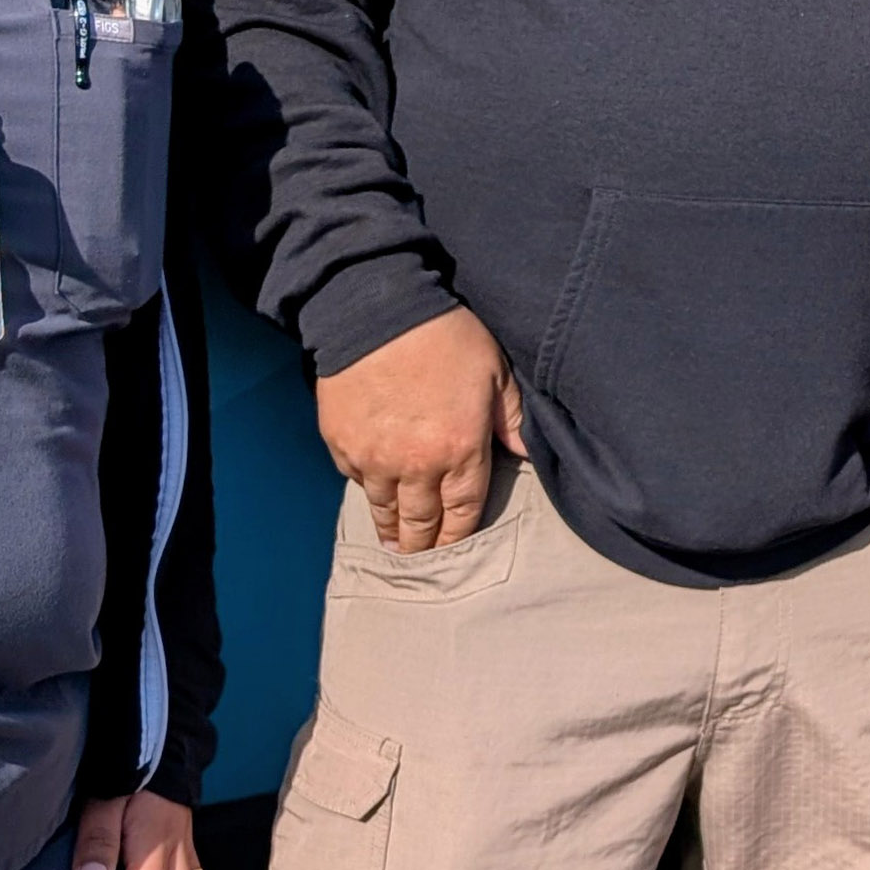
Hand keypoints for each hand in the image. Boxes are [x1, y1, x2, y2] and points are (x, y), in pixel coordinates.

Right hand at [315, 306, 519, 552]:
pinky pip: (355, 480)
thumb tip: (526, 455)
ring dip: (391, 529)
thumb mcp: (494, 372)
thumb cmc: (444, 336)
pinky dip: (366, 489)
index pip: (463, 511)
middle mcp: (417, 465)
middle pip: (422, 521)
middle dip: (424, 544)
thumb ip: (512, 418)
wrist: (376, 311)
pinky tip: (371, 495)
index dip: (459, 534)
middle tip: (421, 559)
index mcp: (461, 450)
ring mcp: (375, 458)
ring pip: (385, 508)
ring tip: (394, 543)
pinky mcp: (342, 444)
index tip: (455, 548)